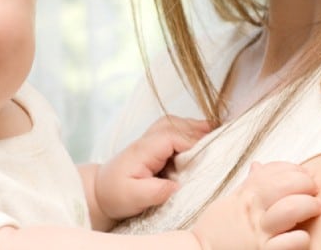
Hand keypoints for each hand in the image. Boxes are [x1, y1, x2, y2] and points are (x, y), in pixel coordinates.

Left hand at [94, 115, 211, 222]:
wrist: (100, 192)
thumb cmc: (116, 194)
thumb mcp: (134, 197)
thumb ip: (155, 191)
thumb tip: (178, 186)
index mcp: (144, 149)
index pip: (173, 137)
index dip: (192, 143)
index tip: (208, 155)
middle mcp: (148, 140)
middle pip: (176, 125)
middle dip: (198, 130)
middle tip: (220, 137)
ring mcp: (151, 140)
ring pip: (176, 124)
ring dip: (194, 127)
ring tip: (216, 132)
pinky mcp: (155, 145)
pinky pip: (174, 130)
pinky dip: (189, 130)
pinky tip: (202, 136)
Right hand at [191, 161, 320, 249]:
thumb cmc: (217, 230)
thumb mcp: (230, 202)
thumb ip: (248, 185)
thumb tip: (258, 166)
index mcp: (245, 195)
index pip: (274, 171)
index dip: (294, 169)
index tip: (303, 175)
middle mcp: (253, 211)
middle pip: (286, 185)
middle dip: (306, 184)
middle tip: (313, 192)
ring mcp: (260, 233)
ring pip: (292, 208)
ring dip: (309, 205)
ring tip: (315, 209)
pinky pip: (292, 242)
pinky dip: (302, 238)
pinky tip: (302, 237)